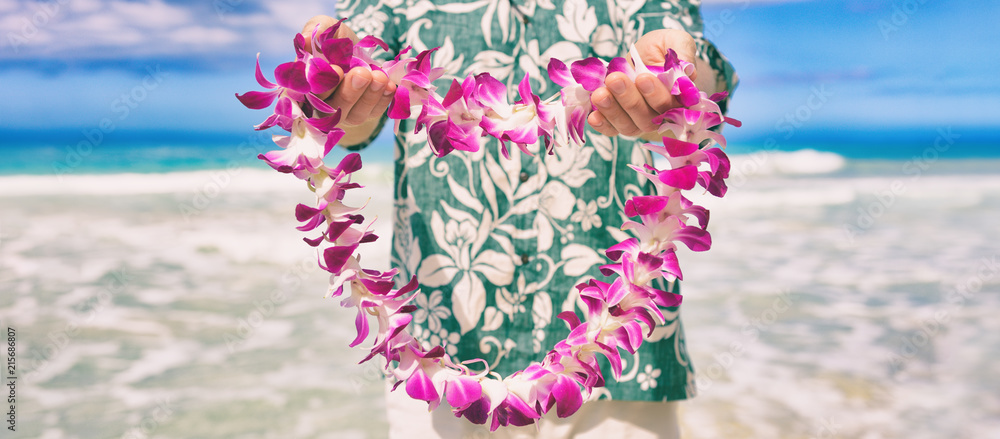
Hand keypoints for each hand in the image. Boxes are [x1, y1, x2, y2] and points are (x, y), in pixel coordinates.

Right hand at [302, 15, 396, 143]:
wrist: (358, 51)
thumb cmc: (337, 42)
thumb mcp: (327, 29)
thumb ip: (315, 32)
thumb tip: (305, 39)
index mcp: (303, 86)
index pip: (307, 93)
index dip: (322, 84)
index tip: (336, 69)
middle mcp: (320, 105)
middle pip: (330, 109)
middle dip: (349, 91)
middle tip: (362, 73)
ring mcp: (343, 113)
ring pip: (354, 115)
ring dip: (369, 96)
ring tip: (380, 77)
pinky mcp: (363, 114)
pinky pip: (373, 114)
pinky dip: (383, 100)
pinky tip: (389, 86)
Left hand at [587, 29, 696, 138]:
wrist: (643, 56)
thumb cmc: (661, 49)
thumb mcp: (675, 41)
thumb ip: (682, 52)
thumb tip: (685, 68)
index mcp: (682, 98)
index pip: (672, 105)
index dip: (657, 95)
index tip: (643, 78)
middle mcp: (662, 116)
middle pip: (648, 117)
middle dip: (630, 99)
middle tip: (615, 79)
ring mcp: (640, 121)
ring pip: (629, 125)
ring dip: (613, 111)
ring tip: (600, 93)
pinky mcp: (621, 122)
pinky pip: (613, 130)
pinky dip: (603, 125)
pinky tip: (593, 115)